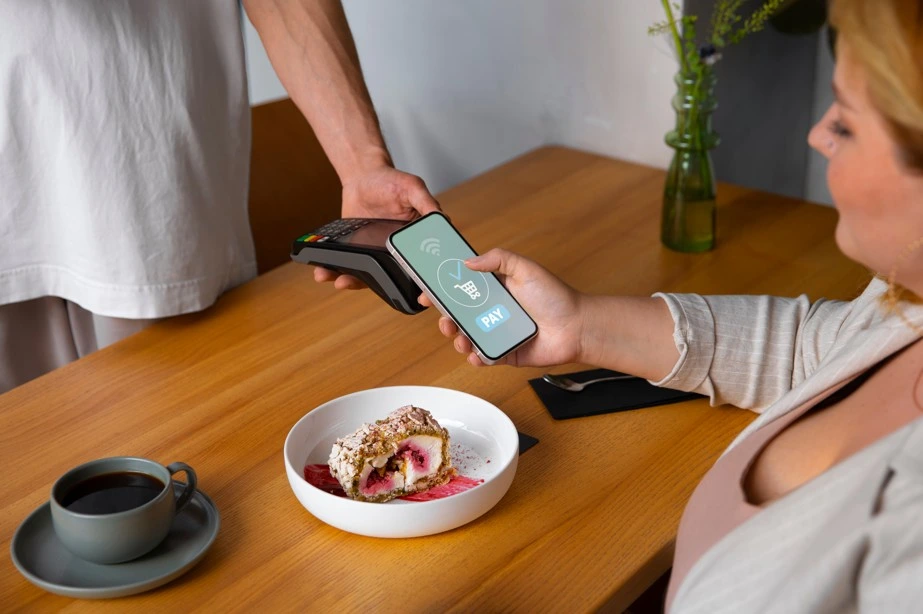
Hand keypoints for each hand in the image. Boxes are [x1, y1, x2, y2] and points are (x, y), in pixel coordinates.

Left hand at [314, 164, 440, 288]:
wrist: (362, 177)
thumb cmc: (391, 181)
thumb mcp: (412, 188)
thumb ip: (427, 203)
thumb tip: (442, 220)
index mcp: (419, 242)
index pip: (426, 269)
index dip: (428, 286)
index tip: (423, 297)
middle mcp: (399, 254)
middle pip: (395, 280)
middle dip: (386, 290)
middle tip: (382, 291)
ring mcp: (377, 255)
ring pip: (368, 277)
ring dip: (353, 282)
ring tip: (340, 282)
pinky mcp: (358, 252)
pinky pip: (348, 266)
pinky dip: (334, 272)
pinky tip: (323, 273)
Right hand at [421, 248, 587, 366]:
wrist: (576, 327)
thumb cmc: (555, 297)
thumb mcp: (526, 269)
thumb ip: (498, 259)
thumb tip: (468, 262)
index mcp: (495, 290)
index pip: (462, 288)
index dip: (442, 290)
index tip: (427, 292)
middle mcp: (493, 312)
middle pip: (459, 315)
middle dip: (445, 318)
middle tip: (444, 320)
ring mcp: (497, 333)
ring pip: (467, 338)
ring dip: (457, 339)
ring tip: (461, 338)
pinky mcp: (504, 353)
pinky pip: (483, 357)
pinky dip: (475, 357)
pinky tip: (475, 354)